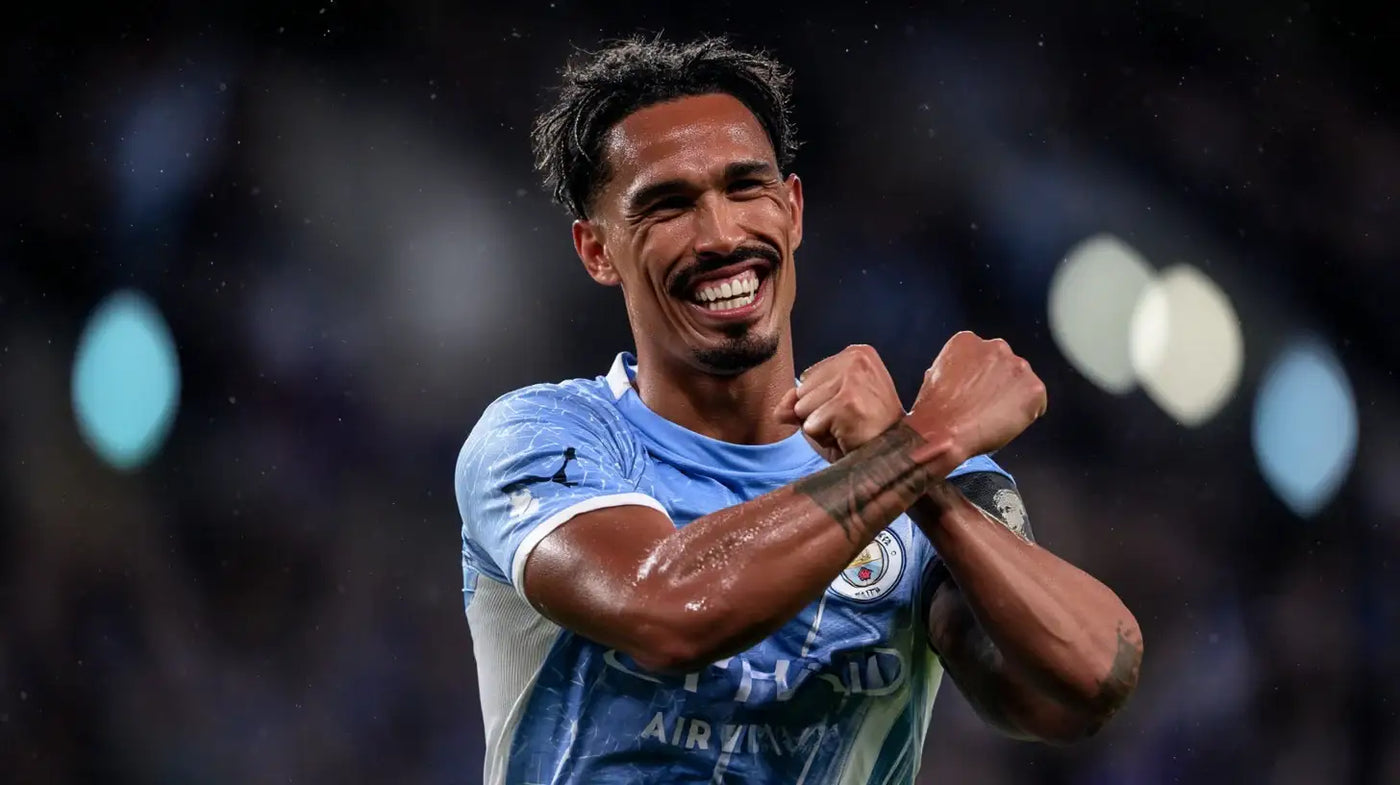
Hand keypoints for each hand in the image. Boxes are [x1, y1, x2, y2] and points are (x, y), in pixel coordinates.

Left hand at [774, 344, 904, 461]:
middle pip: (802, 390)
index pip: (808, 377)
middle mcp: (856, 359)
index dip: (822, 402)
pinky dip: (825, 438)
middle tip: (850, 422)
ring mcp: (853, 380)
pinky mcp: (847, 403)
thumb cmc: (865, 431)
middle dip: (819, 414)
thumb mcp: (829, 409)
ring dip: (821, 427)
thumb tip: (778, 411)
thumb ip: (800, 402)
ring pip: (803, 408)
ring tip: (849, 428)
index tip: (852, 408)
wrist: (895, 455)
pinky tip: (849, 436)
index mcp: (857, 353)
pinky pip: (810, 426)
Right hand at [907, 331, 1046, 465]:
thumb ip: (956, 370)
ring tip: (995, 417)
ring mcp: (1017, 366)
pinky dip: (1026, 415)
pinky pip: (1037, 403)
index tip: (974, 392)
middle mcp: (996, 346)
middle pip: (1005, 365)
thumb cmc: (934, 411)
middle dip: (999, 383)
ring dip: (1013, 397)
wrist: (944, 432)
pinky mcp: (1033, 388)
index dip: (980, 378)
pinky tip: (1006, 424)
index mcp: (967, 341)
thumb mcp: (935, 377)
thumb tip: (963, 379)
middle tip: (986, 406)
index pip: (983, 356)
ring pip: (1022, 382)